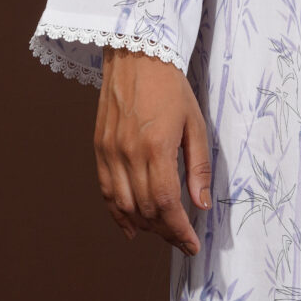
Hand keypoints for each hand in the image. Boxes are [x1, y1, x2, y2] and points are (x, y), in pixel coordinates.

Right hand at [93, 48, 211, 254]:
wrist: (136, 55)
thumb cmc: (171, 88)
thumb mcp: (195, 125)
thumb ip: (198, 167)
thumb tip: (200, 205)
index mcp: (156, 147)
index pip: (166, 203)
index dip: (179, 229)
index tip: (192, 245)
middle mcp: (128, 153)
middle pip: (145, 209)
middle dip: (166, 231)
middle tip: (182, 240)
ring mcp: (110, 151)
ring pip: (124, 205)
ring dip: (144, 225)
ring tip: (163, 233)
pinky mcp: (99, 148)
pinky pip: (106, 191)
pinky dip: (117, 214)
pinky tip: (131, 228)